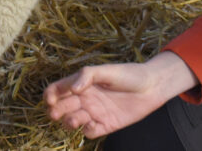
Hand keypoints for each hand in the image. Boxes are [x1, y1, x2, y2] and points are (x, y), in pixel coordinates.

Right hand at [45, 52, 195, 137]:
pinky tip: (91, 125)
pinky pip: (90, 132)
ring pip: (73, 121)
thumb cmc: (129, 74)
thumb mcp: (107, 70)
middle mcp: (86, 98)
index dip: (51, 94)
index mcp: (82, 84)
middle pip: (62, 107)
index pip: (59, 89)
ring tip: (76, 119)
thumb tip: (72, 88)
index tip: (49, 99)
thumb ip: (87, 76)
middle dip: (56, 111)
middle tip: (55, 113)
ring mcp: (95, 112)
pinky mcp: (106, 125)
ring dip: (69, 122)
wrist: (152, 87)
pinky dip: (87, 131)